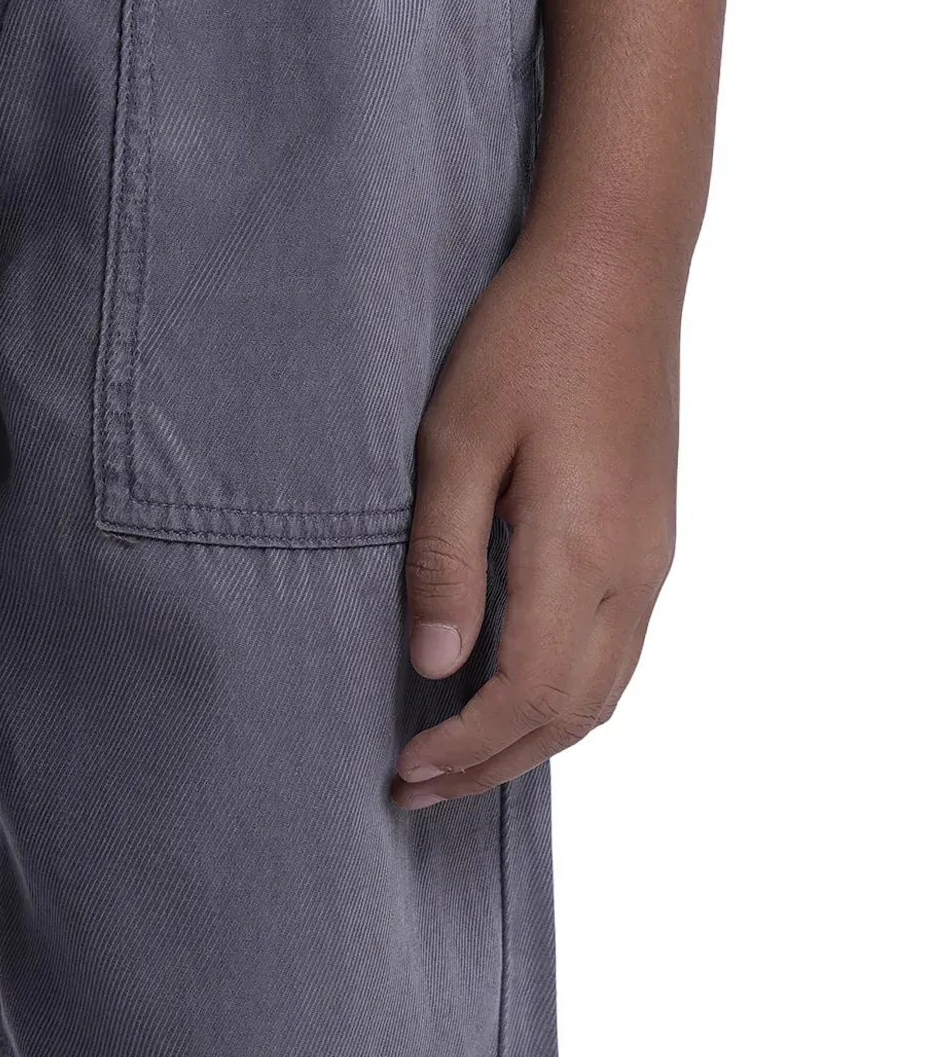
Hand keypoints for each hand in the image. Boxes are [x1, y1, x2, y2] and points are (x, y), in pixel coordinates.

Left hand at [394, 229, 678, 808]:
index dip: (463, 746)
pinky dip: (566, 695)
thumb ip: (447, 558)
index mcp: (580, 554)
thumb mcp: (458, 442)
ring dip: (531, 738)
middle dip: (491, 763)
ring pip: (603, 692)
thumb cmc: (525, 340)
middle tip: (414, 788)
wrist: (617, 267)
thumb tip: (434, 664)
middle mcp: (631, 572)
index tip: (404, 769)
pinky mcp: (653, 536)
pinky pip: (618, 652)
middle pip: (570, 715)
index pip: (525, 695)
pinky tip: (515, 689)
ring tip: (457, 756)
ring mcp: (652, 557)